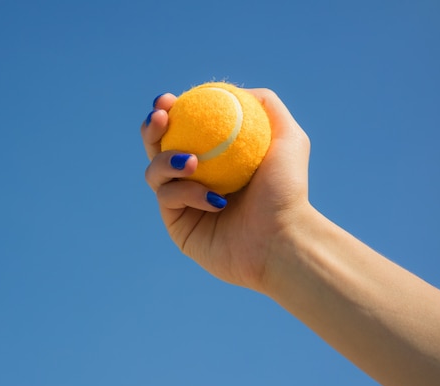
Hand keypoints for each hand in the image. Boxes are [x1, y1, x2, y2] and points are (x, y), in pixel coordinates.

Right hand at [141, 89, 310, 291]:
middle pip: (157, 148)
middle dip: (151, 129)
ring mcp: (183, 204)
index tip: (169, 100)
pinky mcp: (178, 226)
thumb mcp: (288, 138)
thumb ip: (265, 107)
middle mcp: (195, 179)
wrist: (283, 239)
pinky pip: (168, 198)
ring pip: (153, 172)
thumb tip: (234, 91)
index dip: (170, 111)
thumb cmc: (288, 192)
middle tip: (161, 118)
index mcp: (215, 158)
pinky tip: (214, 199)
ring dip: (165, 160)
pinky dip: (187, 192)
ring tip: (192, 161)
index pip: (184, 129)